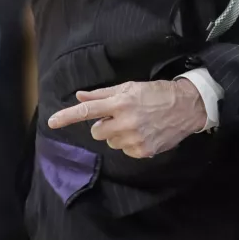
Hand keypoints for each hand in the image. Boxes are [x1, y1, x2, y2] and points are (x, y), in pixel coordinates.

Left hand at [47, 79, 206, 158]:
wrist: (186, 107)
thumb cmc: (155, 93)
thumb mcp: (129, 87)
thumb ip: (102, 94)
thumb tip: (79, 96)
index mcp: (120, 103)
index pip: (87, 111)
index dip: (67, 116)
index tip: (52, 122)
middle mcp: (125, 122)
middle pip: (97, 132)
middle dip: (104, 125)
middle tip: (120, 116)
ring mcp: (134, 139)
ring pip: (111, 142)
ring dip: (118, 134)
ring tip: (136, 123)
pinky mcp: (143, 151)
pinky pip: (125, 150)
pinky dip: (130, 143)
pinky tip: (143, 133)